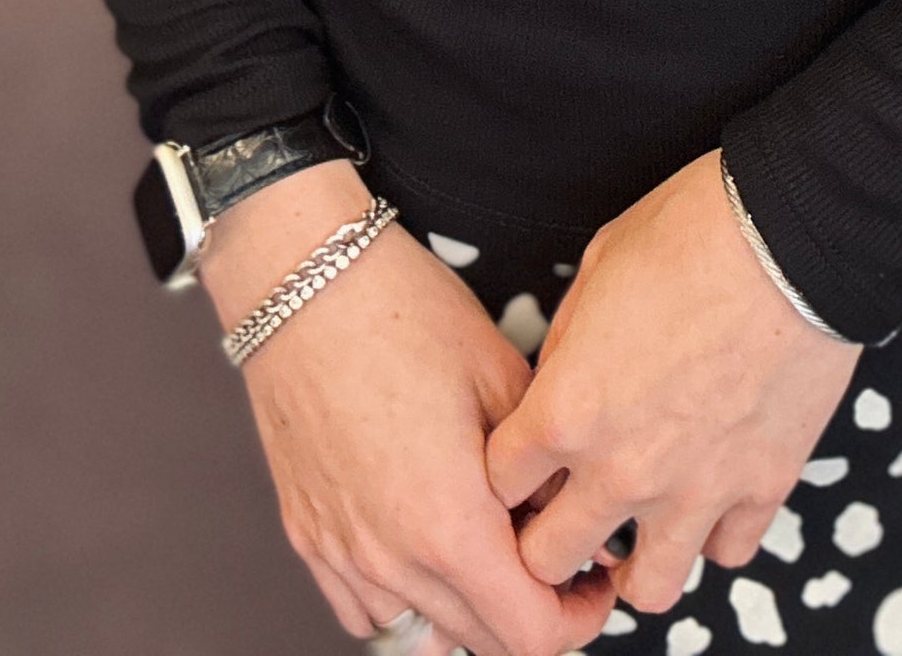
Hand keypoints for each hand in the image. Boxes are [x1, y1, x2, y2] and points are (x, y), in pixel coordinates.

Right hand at [201, 162, 617, 654]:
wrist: (305, 281)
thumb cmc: (403, 313)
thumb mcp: (503, 377)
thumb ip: (540, 467)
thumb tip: (565, 513)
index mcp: (447, 523)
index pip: (527, 634)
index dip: (579, 617)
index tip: (595, 581)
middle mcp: (389, 557)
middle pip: (480, 642)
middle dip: (533, 613)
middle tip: (562, 564)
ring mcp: (341, 554)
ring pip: (423, 630)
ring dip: (471, 608)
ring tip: (497, 547)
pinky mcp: (308, 537)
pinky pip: (367, 609)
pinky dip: (409, 598)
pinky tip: (432, 546)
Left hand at [484, 150, 863, 613]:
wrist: (791, 236)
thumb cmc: (691, 232)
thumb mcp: (597, 267)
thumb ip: (567, 343)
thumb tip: (563, 380)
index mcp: (567, 410)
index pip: (497, 486)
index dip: (507, 470)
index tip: (525, 457)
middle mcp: (623, 468)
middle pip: (549, 560)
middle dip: (548, 537)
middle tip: (568, 508)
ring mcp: (696, 489)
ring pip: (647, 588)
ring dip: (635, 561)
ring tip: (641, 525)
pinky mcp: (763, 487)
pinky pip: (728, 551)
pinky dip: (716, 531)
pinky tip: (712, 491)